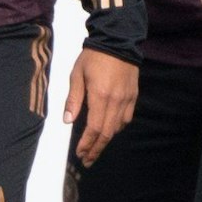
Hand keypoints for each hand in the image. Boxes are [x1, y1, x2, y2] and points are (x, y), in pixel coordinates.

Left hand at [64, 48, 136, 165]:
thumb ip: (73, 99)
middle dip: (96, 149)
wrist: (118, 41)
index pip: (94, 128)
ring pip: (117, 128)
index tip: (80, 153)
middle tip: (87, 160)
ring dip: (106, 140)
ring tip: (95, 148)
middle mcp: (116, 101)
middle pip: (107, 133)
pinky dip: (117, 128)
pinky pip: (126, 118)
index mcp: (100, 96)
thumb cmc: (93, 57)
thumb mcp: (77, 75)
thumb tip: (68, 121)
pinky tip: (109, 130)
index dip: (87, 144)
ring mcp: (127, 99)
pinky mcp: (133, 96)